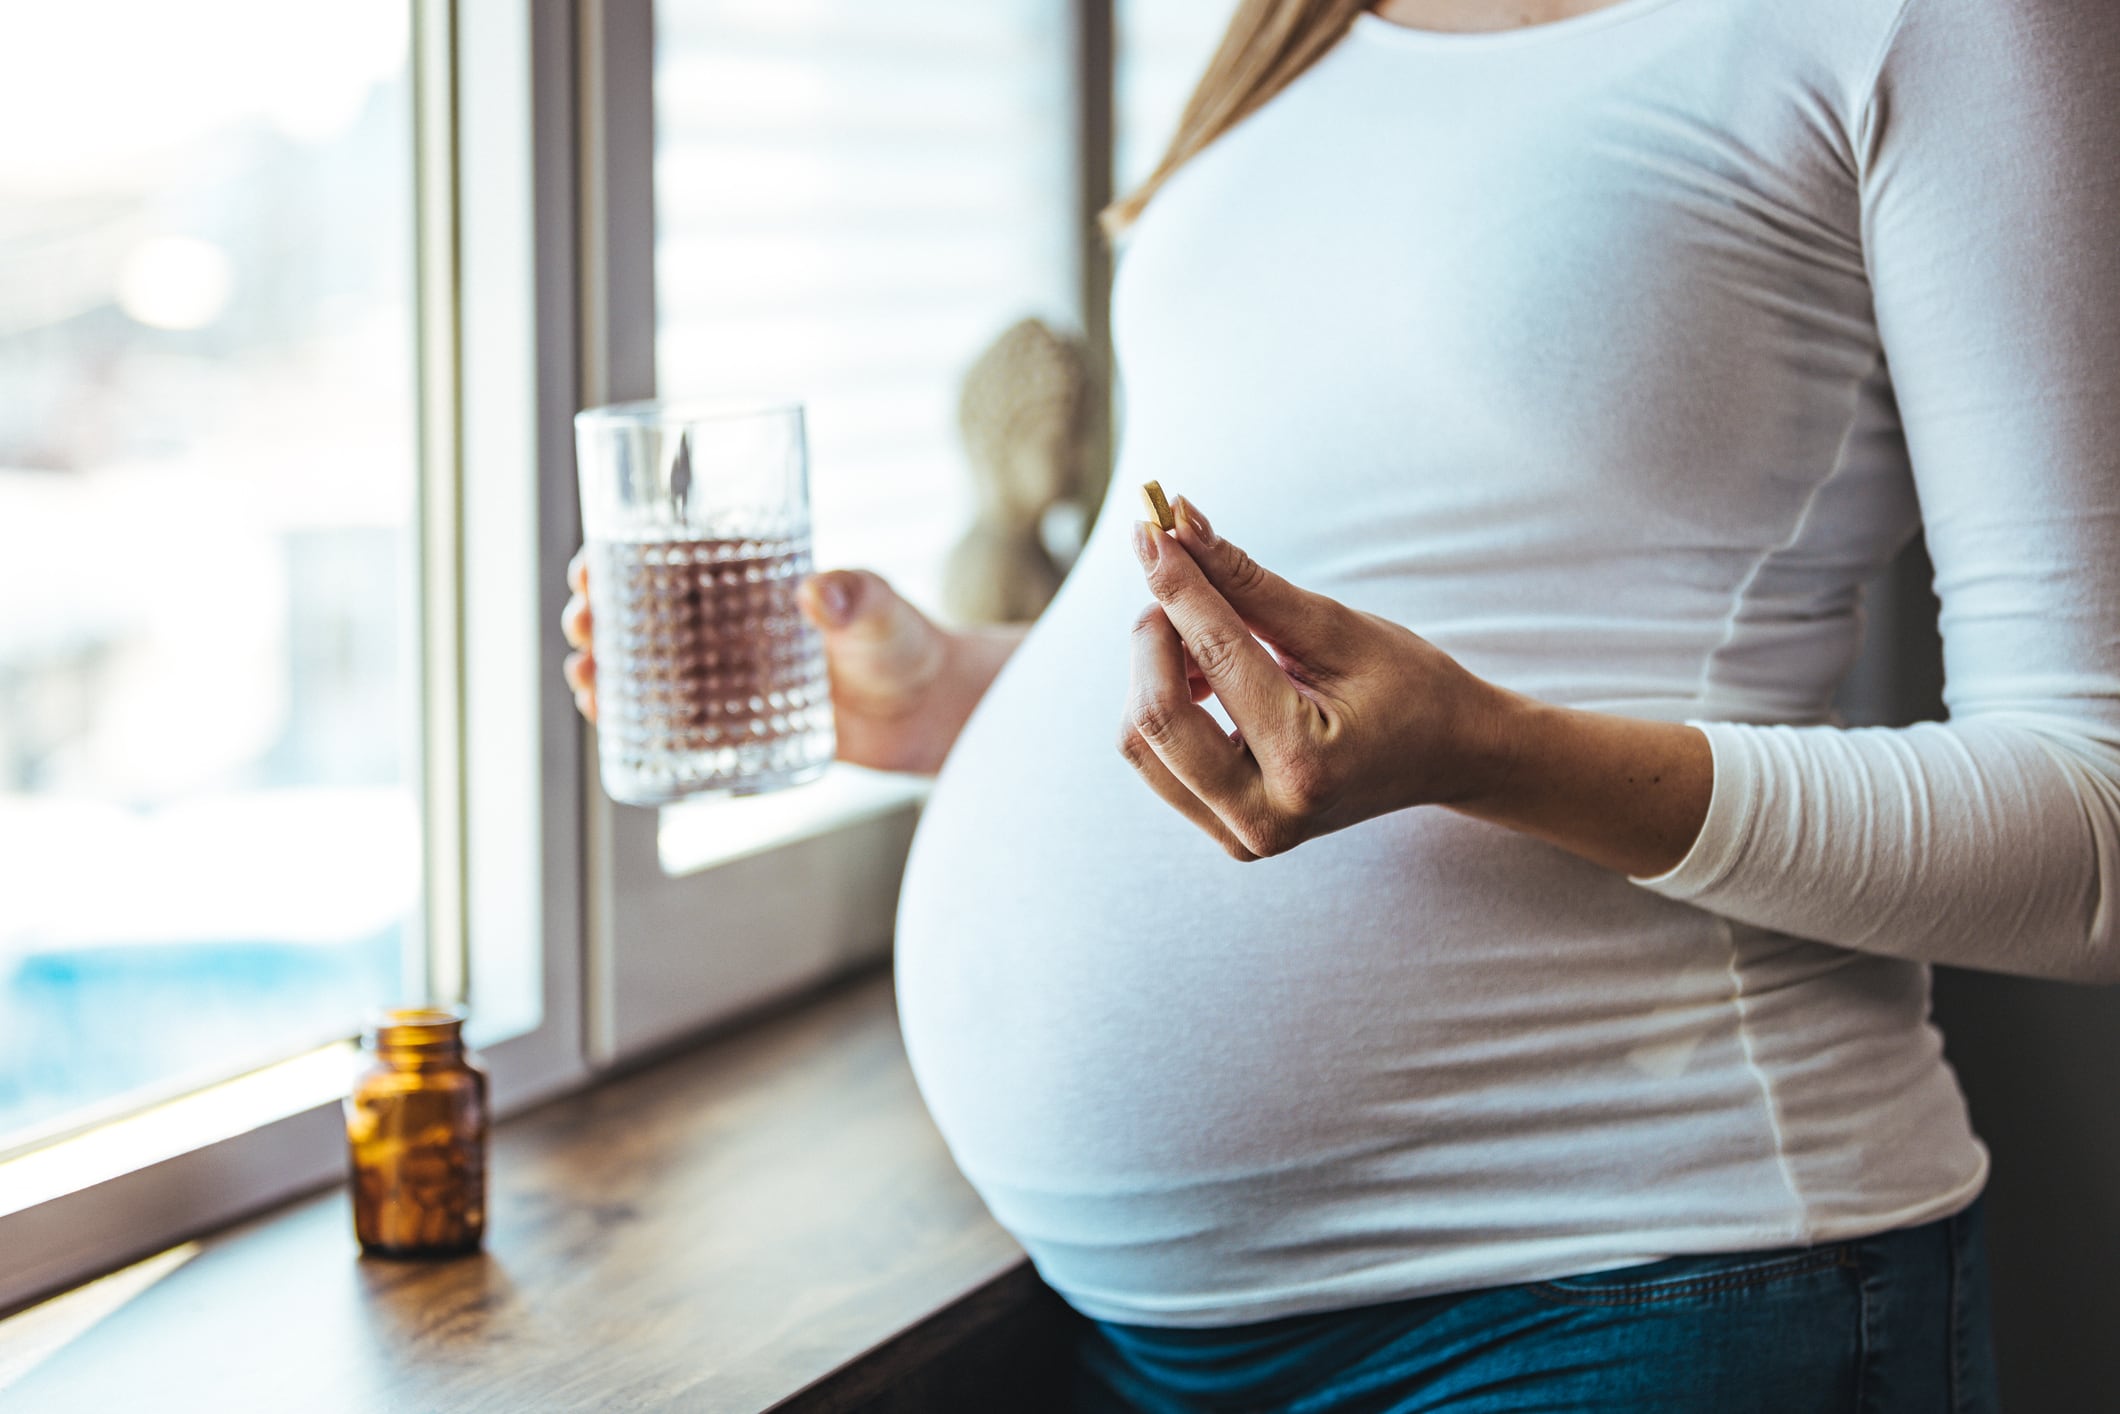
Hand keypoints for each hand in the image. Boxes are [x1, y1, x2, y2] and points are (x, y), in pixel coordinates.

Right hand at [561, 550, 1019, 774]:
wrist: (929, 712)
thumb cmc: (906, 644)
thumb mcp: (882, 612)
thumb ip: (858, 596)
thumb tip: (818, 593)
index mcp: (745, 581)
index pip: (665, 560)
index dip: (616, 559)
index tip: (588, 565)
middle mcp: (726, 626)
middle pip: (639, 614)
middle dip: (596, 616)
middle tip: (583, 625)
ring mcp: (727, 678)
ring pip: (646, 670)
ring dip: (603, 670)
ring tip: (586, 679)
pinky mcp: (738, 726)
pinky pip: (673, 722)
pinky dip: (635, 722)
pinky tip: (609, 725)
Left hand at [1119, 498, 1514, 859]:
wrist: (1447, 755)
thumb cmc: (1406, 685)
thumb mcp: (1335, 627)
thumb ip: (1247, 581)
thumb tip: (1178, 524)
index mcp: (1306, 766)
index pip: (1215, 659)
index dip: (1177, 585)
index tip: (1150, 530)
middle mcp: (1266, 819)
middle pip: (1154, 717)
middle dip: (1154, 635)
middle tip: (1181, 583)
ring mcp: (1242, 838)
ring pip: (1140, 742)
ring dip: (1153, 673)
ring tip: (1205, 638)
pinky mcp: (1225, 834)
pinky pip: (1157, 761)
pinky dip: (1164, 705)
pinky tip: (1207, 678)